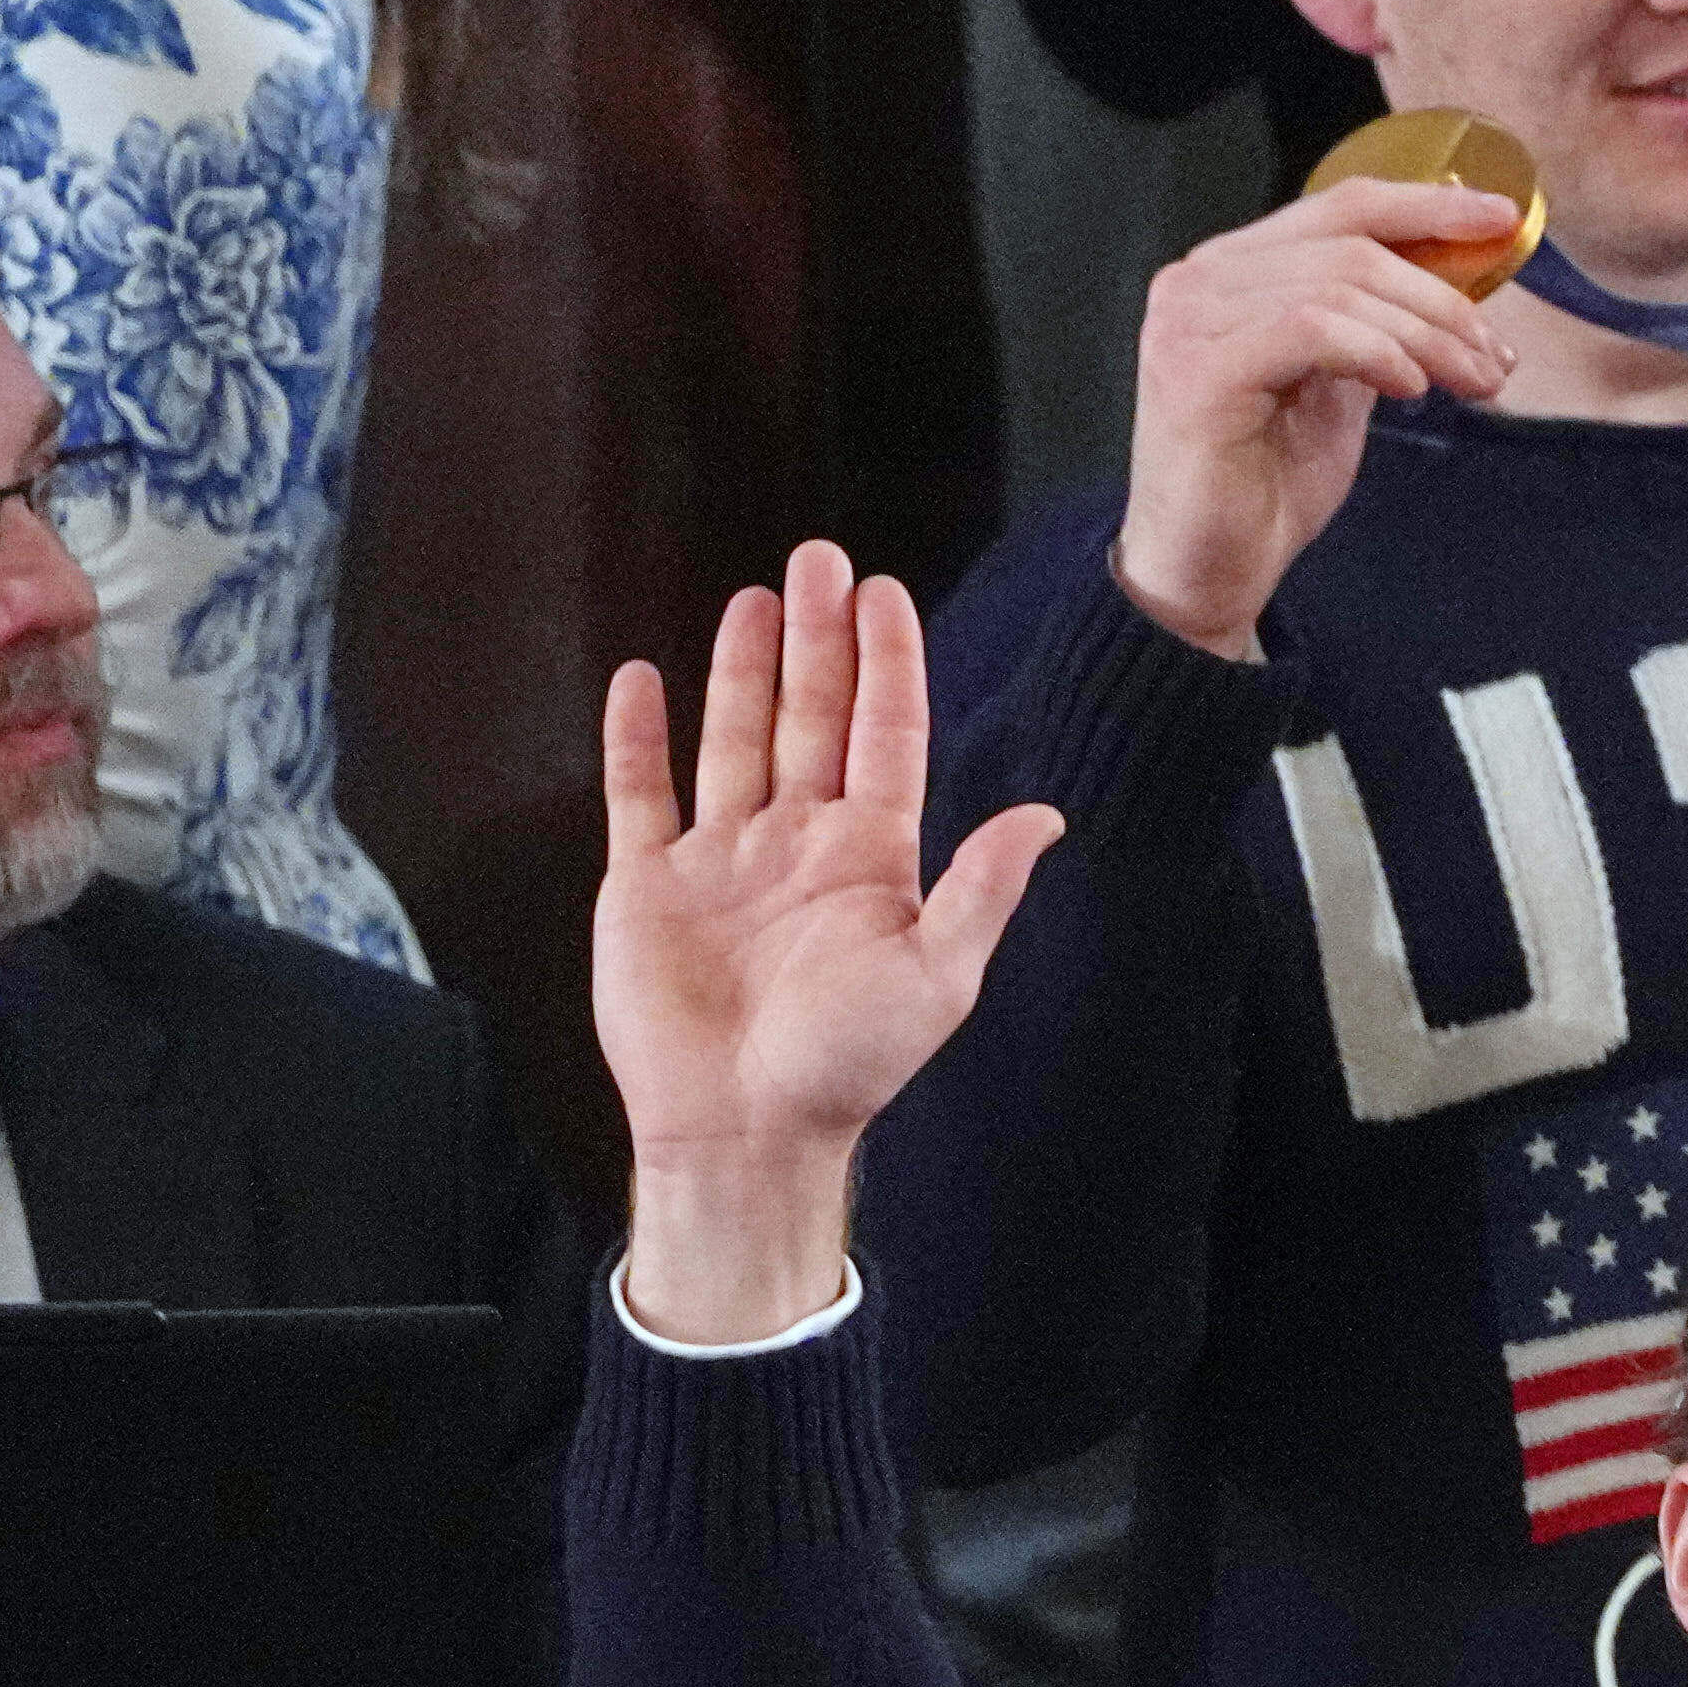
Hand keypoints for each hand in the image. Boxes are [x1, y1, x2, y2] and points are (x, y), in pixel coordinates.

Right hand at [593, 549, 1061, 1340]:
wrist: (745, 1129)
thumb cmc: (848, 1065)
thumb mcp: (938, 976)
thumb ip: (983, 888)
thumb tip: (1050, 816)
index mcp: (870, 858)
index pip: (882, 734)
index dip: (885, 663)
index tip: (884, 592)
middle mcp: (798, 845)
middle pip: (810, 717)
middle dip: (816, 638)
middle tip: (818, 558)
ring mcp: (722, 860)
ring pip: (733, 738)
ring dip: (742, 670)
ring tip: (752, 597)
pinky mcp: (647, 884)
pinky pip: (640, 793)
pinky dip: (637, 736)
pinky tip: (642, 677)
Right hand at [1109, 179, 1526, 664]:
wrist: (1208, 571)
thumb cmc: (1266, 484)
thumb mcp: (1340, 386)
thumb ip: (1377, 325)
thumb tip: (1459, 283)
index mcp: (1234, 269)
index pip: (1343, 206)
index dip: (1429, 206)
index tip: (1503, 220)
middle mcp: (1201, 280)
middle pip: (1353, 247)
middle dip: (1443, 300)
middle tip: (1495, 358)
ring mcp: (1191, 321)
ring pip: (1341, 287)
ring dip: (1426, 335)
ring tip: (1471, 383)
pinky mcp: (1199, 371)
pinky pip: (1312, 329)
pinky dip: (1378, 353)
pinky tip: (1409, 389)